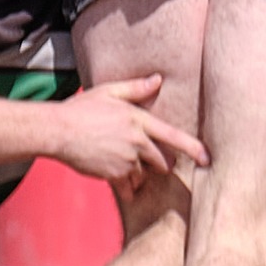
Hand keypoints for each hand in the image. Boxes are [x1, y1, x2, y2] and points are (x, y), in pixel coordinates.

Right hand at [51, 75, 208, 187]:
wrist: (57, 131)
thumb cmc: (81, 109)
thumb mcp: (109, 92)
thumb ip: (136, 88)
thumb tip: (158, 79)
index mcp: (139, 121)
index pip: (174, 137)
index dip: (194, 149)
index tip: (207, 159)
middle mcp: (136, 142)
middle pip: (160, 160)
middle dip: (159, 163)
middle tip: (148, 159)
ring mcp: (125, 161)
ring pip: (142, 174)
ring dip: (138, 173)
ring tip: (120, 161)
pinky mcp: (113, 175)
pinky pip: (127, 186)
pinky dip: (125, 186)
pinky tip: (115, 177)